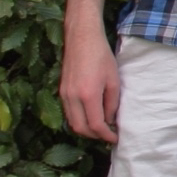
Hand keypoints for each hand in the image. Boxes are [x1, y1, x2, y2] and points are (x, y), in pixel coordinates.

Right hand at [60, 26, 120, 142]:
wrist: (82, 37)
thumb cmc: (101, 56)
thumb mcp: (113, 80)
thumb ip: (112, 103)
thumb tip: (110, 120)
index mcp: (88, 95)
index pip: (96, 125)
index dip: (106, 135)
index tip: (115, 138)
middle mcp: (72, 97)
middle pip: (81, 128)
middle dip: (95, 136)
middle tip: (108, 135)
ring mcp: (64, 94)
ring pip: (72, 122)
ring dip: (85, 129)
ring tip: (100, 128)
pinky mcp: (61, 90)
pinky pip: (68, 112)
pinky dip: (78, 120)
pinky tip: (90, 116)